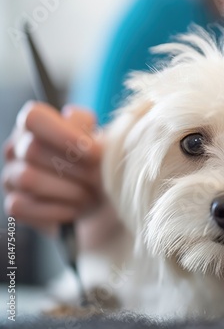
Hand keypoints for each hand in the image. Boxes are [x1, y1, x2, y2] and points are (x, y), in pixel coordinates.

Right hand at [2, 101, 102, 231]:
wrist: (104, 199)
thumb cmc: (102, 165)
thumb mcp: (107, 147)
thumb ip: (99, 141)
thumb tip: (96, 146)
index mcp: (39, 123)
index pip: (34, 117)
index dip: (64, 134)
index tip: (94, 152)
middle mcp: (18, 147)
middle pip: (33, 150)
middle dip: (75, 168)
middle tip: (99, 179)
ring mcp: (12, 176)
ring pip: (28, 179)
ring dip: (68, 190)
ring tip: (91, 195)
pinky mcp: (14, 204)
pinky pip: (23, 207)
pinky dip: (56, 211)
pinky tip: (75, 210)